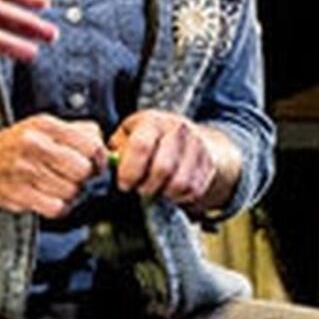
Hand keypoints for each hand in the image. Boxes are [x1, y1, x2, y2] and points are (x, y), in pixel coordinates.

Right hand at [0, 113, 110, 218]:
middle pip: (82, 170)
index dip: (99, 160)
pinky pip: (56, 208)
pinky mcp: (19, 194)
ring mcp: (25, 171)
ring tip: (57, 187)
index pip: (91, 145)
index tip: (95, 165)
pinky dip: (58, 208)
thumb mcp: (43, 127)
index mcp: (45, 125)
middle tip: (74, 177)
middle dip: (83, 178)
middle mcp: (35, 145)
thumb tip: (104, 146)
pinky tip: (50, 200)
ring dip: (70, 194)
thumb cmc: (16, 146)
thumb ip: (77, 131)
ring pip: (71, 191)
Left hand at [108, 108, 238, 210]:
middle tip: (139, 189)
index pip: (141, 146)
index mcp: (153, 120)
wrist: (191, 140)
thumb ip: (117, 148)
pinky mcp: (208, 165)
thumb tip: (109, 162)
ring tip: (155, 189)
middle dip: (146, 186)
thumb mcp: (130, 135)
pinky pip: (192, 191)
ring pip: (179, 183)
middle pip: (162, 168)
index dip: (129, 171)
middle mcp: (178, 129)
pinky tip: (170, 190)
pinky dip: (178, 197)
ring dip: (163, 193)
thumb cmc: (151, 140)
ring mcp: (197, 146)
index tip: (124, 184)